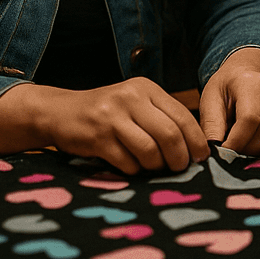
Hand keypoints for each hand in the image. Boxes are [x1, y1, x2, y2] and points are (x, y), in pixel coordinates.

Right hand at [0, 77, 208, 175]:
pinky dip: (134, 170)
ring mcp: (112, 117)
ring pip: (150, 150)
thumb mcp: (135, 104)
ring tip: (154, 168)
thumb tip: (194, 147)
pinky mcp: (97, 137)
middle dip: (179, 158)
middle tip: (179, 168)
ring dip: (156, 166)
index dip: (196, 140)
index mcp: (146, 88)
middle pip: (169, 135)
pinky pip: (127, 162)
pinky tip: (131, 167)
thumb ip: (161, 118)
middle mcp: (130, 98)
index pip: (182, 116)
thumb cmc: (106, 113)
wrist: (59, 112)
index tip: (201, 157)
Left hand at [200, 47, 259, 156]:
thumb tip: (215, 151)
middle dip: (244, 149)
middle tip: (227, 153)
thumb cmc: (224, 88)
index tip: (222, 150)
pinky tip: (248, 147)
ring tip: (237, 149)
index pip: (250, 118)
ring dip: (253, 153)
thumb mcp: (210, 100)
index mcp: (251, 84)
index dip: (236, 140)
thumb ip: (212, 125)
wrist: (243, 76)